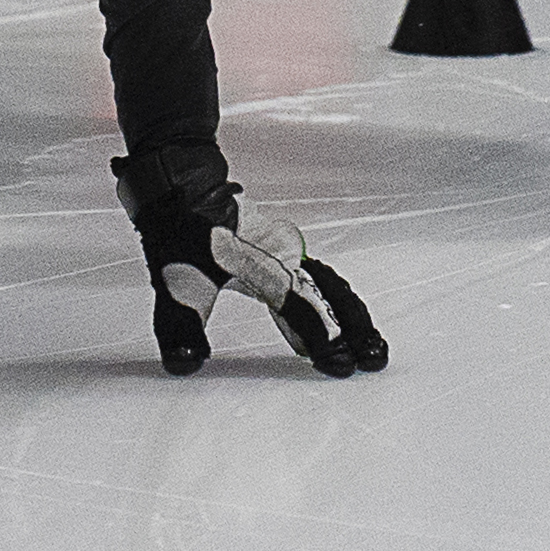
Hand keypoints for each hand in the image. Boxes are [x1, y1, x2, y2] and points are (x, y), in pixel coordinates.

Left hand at [113, 145, 385, 377]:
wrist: (179, 185)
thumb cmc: (182, 227)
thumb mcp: (175, 279)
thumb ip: (181, 325)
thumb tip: (183, 363)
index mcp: (265, 263)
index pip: (302, 308)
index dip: (323, 338)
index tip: (342, 365)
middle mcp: (284, 256)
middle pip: (331, 295)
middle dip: (355, 328)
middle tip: (375, 359)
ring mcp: (285, 251)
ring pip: (329, 285)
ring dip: (350, 315)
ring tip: (371, 345)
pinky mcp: (279, 250)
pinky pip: (317, 278)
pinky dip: (333, 301)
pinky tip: (334, 316)